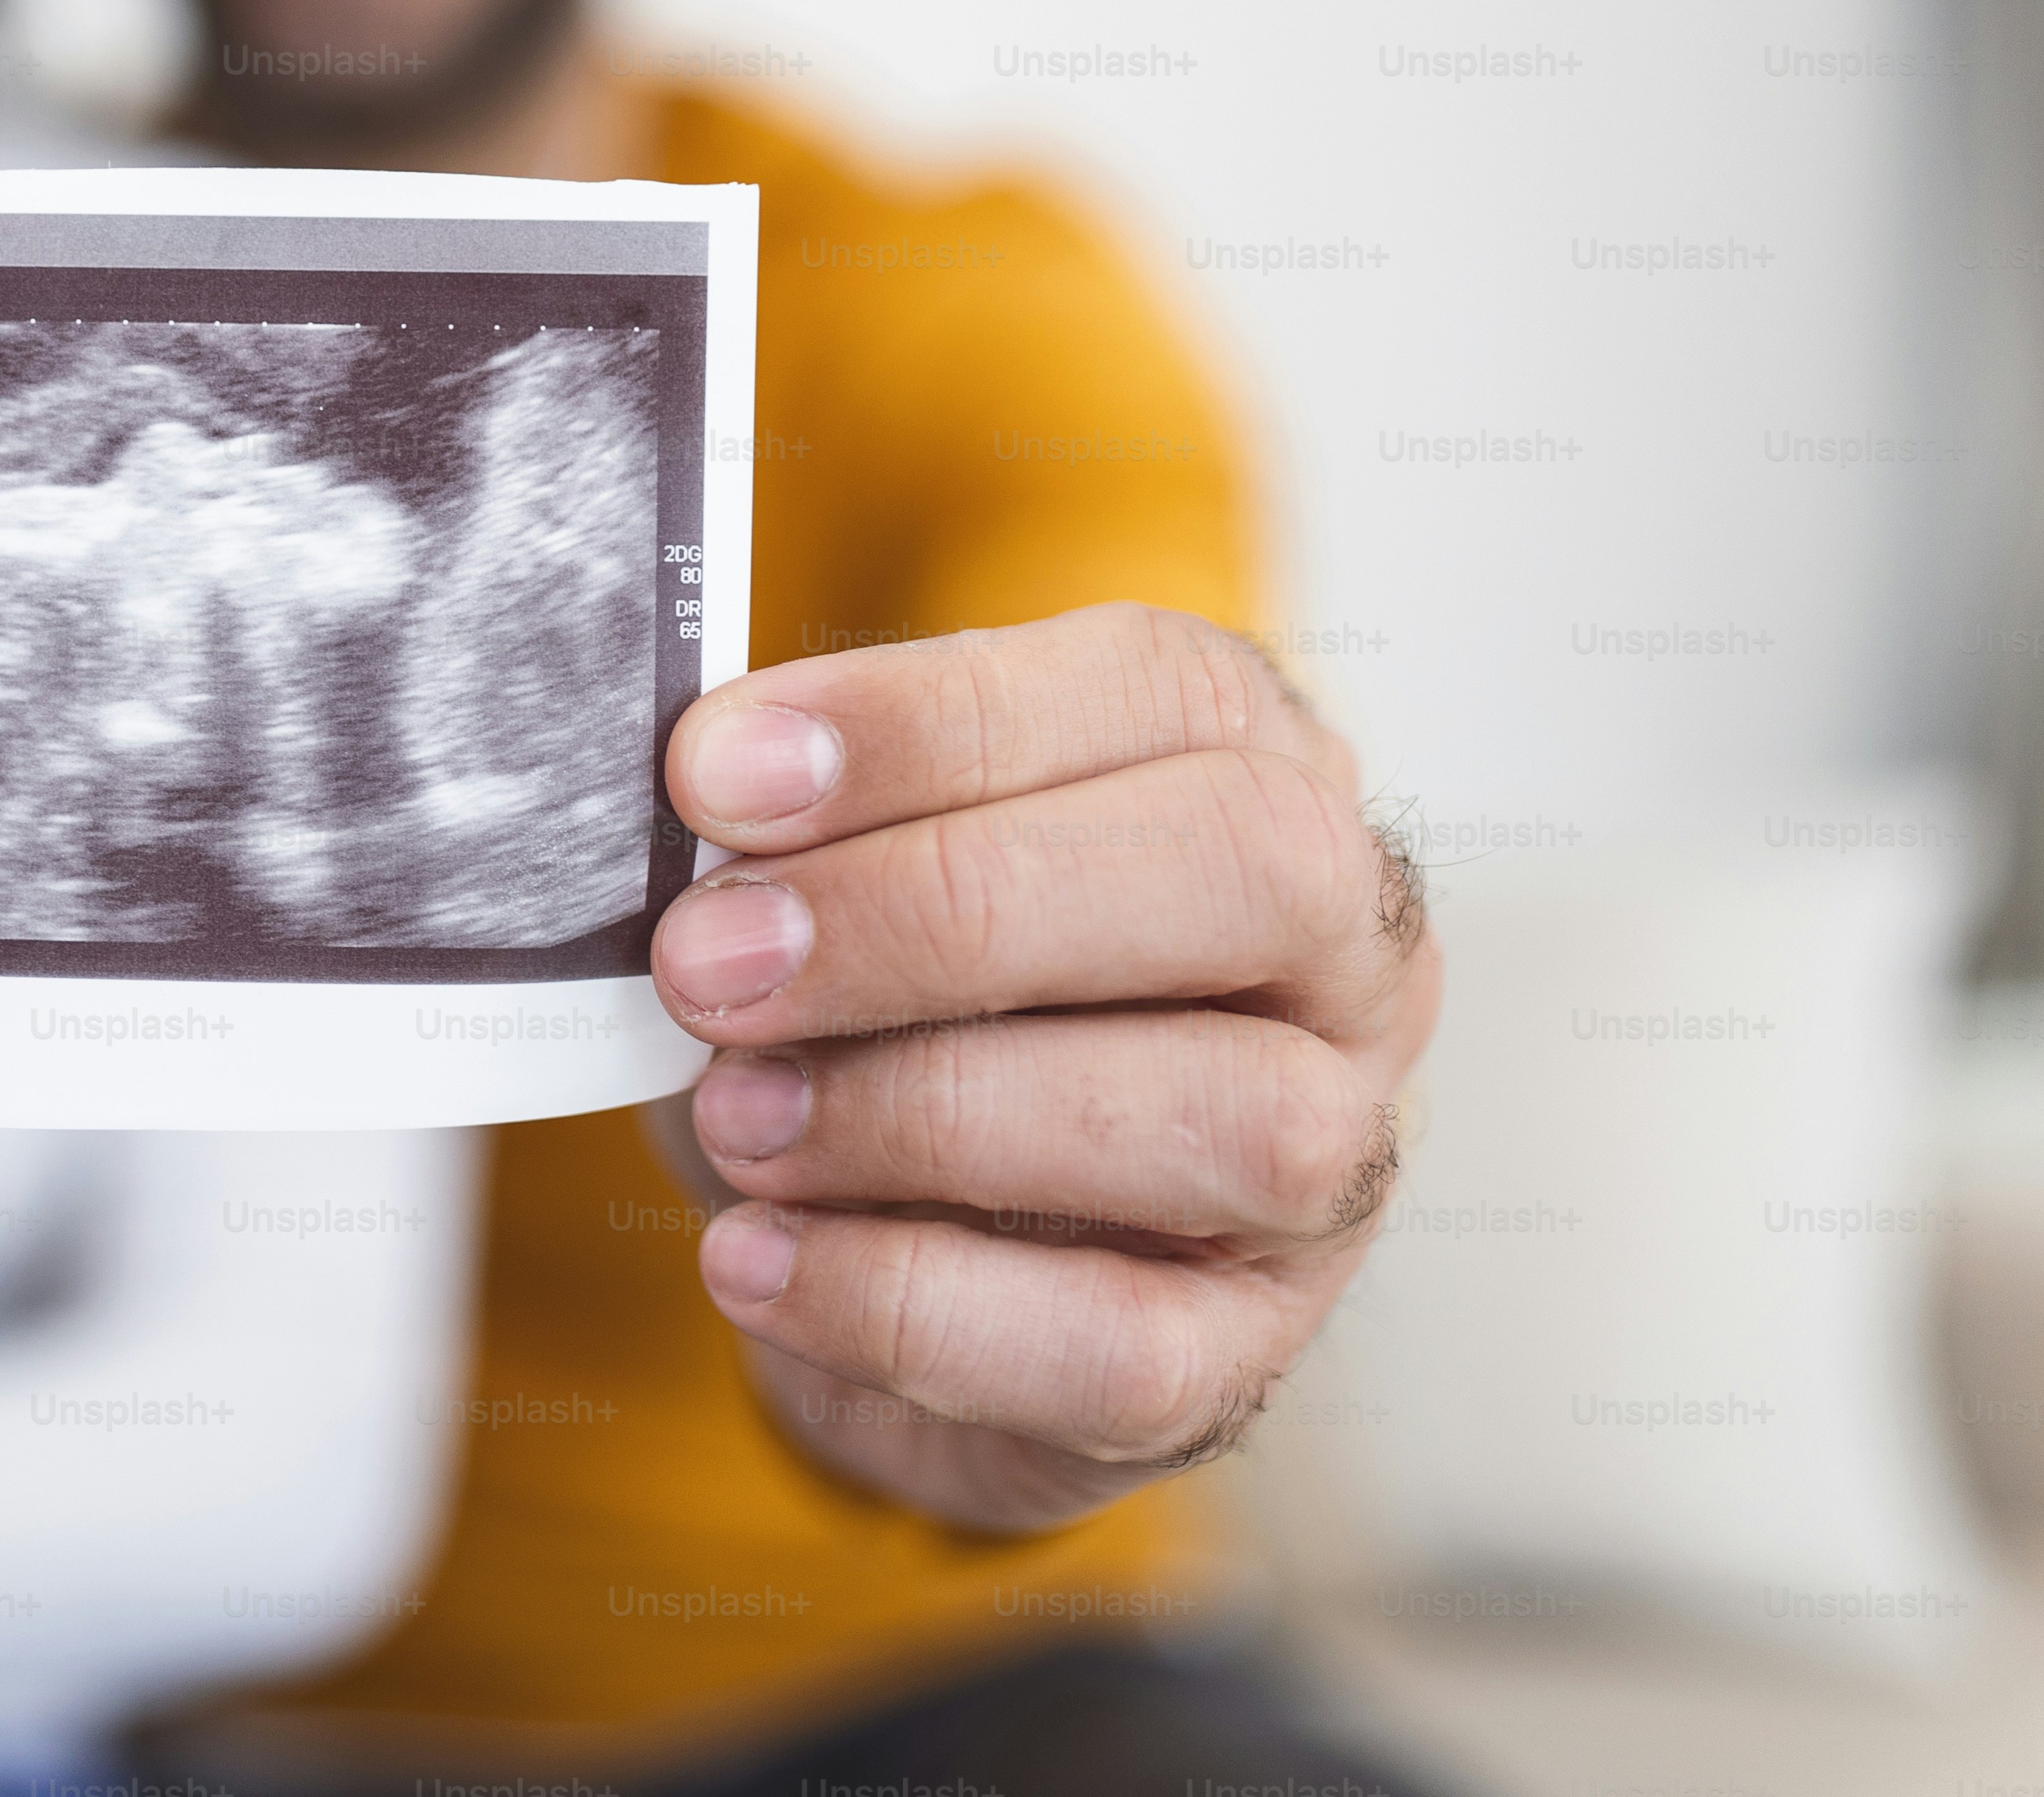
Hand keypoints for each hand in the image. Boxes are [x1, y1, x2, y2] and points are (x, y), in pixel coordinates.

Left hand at [645, 603, 1439, 1532]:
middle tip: (710, 965)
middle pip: (1244, 871)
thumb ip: (804, 820)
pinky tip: (757, 1259)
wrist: (894, 1245)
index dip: (925, 723)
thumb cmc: (882, 1000)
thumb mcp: (843, 866)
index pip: (1154, 687)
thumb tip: (698, 799)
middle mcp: (1345, 953)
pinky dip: (907, 1305)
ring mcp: (1332, 1164)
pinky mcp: (1248, 1355)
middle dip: (945, 910)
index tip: (713, 774)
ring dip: (934, 1115)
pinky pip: (1125, 1351)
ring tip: (736, 1120)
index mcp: (1252, 763)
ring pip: (1231, 1119)